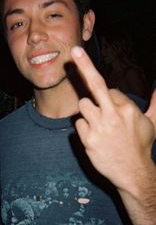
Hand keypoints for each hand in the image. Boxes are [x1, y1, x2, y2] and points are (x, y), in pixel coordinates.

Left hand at [71, 46, 155, 190]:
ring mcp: (99, 127)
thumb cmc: (141, 145)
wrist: (133, 172)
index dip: (110, 98)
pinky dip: (85, 128)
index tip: (113, 110)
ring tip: (100, 126)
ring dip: (89, 112)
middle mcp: (113, 115)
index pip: (111, 90)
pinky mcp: (88, 139)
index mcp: (128, 108)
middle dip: (84, 65)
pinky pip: (79, 123)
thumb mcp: (152, 122)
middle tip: (75, 52)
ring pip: (84, 105)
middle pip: (96, 84)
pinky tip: (96, 138)